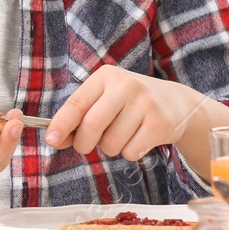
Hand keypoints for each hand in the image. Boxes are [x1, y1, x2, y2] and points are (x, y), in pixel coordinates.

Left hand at [44, 67, 205, 160]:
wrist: (177, 102)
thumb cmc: (131, 103)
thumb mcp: (106, 98)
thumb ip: (81, 116)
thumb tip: (55, 139)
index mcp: (106, 77)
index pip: (77, 103)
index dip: (61, 124)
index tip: (51, 139)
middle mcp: (125, 86)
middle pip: (91, 126)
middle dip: (83, 144)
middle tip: (85, 147)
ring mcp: (145, 104)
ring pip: (111, 143)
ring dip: (110, 149)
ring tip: (122, 135)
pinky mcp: (159, 123)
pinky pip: (131, 152)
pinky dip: (129, 153)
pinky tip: (139, 139)